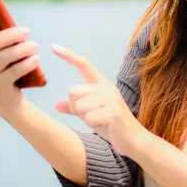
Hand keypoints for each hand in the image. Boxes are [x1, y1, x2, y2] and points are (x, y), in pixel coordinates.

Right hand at [0, 2, 39, 117]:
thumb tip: (18, 25)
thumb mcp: (4, 50)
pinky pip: (14, 71)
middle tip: (28, 31)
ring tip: (36, 46)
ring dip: (23, 49)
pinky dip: (27, 63)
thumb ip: (5, 37)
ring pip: (5, 57)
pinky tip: (36, 59)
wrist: (7, 97)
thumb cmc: (7, 66)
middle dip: (12, 35)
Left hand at [52, 44, 148, 158]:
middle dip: (76, 107)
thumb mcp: (91, 114)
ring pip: (79, 105)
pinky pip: (88, 117)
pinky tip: (104, 125)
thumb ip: (75, 108)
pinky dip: (93, 124)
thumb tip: (57, 105)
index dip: (69, 56)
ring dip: (85, 117)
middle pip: (73, 91)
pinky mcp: (113, 111)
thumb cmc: (112, 126)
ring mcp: (111, 98)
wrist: (132, 140)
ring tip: (100, 120)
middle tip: (91, 116)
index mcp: (101, 84)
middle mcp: (106, 87)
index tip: (54, 46)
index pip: (83, 65)